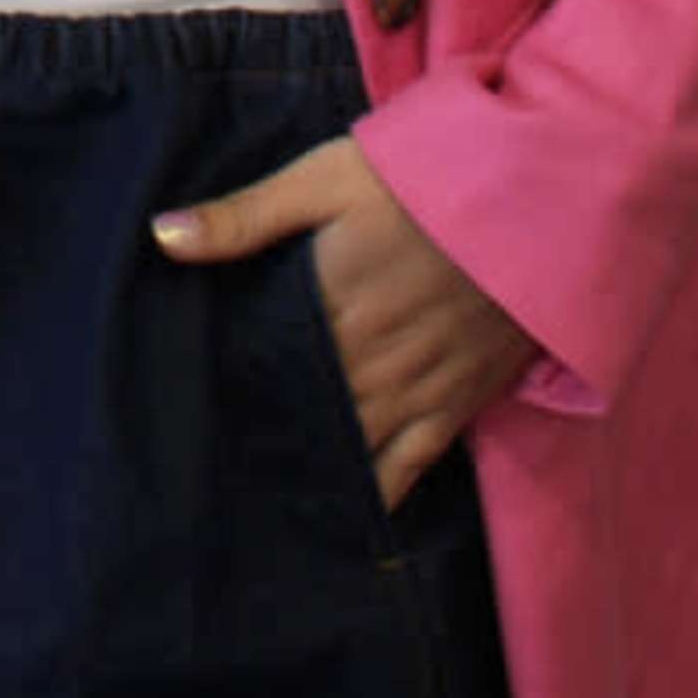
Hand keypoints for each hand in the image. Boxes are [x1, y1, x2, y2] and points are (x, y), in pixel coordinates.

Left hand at [152, 138, 531, 506]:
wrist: (535, 200)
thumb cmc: (423, 180)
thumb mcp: (325, 178)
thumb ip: (246, 216)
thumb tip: (162, 237)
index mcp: (328, 304)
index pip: (262, 364)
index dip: (225, 388)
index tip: (183, 411)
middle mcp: (368, 360)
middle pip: (301, 410)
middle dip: (259, 432)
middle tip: (209, 465)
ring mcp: (415, 389)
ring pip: (347, 446)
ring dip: (306, 467)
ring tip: (258, 498)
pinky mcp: (457, 405)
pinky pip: (409, 468)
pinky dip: (375, 496)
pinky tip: (344, 518)